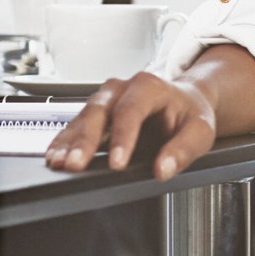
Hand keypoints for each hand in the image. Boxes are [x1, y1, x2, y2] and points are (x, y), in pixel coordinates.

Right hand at [44, 71, 216, 180]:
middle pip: (100, 110)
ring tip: (58, 162)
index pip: (132, 110)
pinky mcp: (97, 113)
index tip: (117, 164)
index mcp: (150, 86)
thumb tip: (164, 169)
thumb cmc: (190, 115)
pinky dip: (64, 140)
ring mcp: (107, 98)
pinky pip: (76, 124)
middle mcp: (123, 88)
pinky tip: (55, 155)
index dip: (123, 137)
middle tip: (75, 164)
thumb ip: (183, 149)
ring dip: (69, 140)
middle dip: (86, 139)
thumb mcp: (200, 131)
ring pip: (83, 116)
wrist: (185, 101)